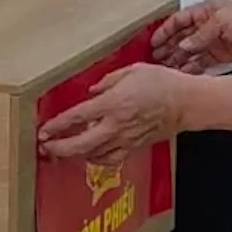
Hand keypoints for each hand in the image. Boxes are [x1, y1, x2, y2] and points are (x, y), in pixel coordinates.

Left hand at [37, 64, 189, 166]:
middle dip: (59, 148)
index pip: (77, 117)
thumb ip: (108, 81)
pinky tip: (90, 155)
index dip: (57, 126)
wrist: (186, 103)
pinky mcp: (134, 147)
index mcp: (113, 103)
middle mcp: (116, 125)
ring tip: (63, 152)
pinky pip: (110, 159)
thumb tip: (93, 91)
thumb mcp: (132, 71)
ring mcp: (125, 139)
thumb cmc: (163, 84)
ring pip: (93, 155)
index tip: (44, 130)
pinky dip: (96, 159)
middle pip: (80, 144)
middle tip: (46, 147)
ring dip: (75, 155)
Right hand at [150, 0, 231, 73]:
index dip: (164, 31)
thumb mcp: (221, 20)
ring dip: (178, 61)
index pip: (177, 21)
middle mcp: (205, 28)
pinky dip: (193, 69)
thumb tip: (182, 46)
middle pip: (180, 39)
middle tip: (155, 60)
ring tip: (165, 71)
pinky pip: (202, 63)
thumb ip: (200, 35)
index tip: (153, 42)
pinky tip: (184, 76)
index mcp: (202, 13)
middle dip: (167, 48)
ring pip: (190, 53)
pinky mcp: (221, 55)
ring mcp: (212, 42)